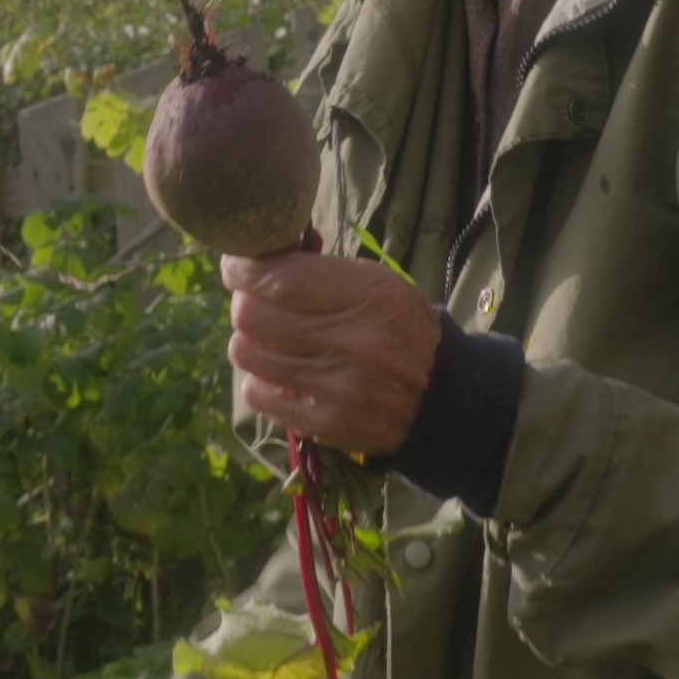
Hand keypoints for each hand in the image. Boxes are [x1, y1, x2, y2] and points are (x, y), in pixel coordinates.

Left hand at [222, 250, 438, 454]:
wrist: (443, 396)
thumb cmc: (401, 329)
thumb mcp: (378, 284)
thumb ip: (321, 271)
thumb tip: (258, 258)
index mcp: (369, 295)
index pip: (280, 278)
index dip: (244, 270)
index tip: (236, 267)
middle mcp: (352, 340)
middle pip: (252, 315)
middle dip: (245, 303)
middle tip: (255, 302)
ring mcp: (337, 385)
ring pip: (247, 353)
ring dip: (250, 341)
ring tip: (269, 339)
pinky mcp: (325, 421)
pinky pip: (257, 393)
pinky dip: (261, 380)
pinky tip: (281, 373)